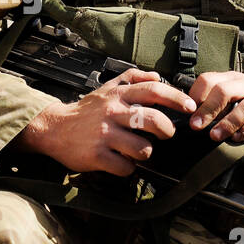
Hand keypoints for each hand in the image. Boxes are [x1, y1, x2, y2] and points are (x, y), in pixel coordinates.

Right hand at [13, 68, 196, 176]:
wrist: (54, 128)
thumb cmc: (85, 110)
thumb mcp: (107, 88)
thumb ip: (132, 78)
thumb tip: (157, 75)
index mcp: (117, 95)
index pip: (153, 91)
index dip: (176, 98)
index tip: (189, 107)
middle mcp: (112, 112)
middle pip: (153, 120)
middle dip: (167, 130)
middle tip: (166, 134)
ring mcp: (105, 135)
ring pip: (143, 148)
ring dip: (147, 153)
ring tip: (140, 150)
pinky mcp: (97, 156)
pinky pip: (125, 167)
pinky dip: (129, 168)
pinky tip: (123, 162)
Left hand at [186, 71, 243, 141]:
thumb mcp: (231, 92)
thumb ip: (213, 100)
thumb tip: (190, 114)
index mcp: (231, 78)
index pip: (209, 79)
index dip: (196, 95)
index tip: (188, 112)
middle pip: (225, 91)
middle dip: (208, 109)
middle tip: (196, 125)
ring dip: (228, 123)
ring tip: (215, 135)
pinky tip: (237, 137)